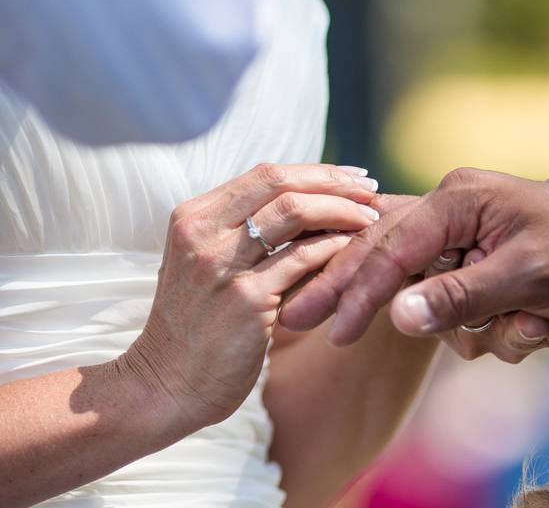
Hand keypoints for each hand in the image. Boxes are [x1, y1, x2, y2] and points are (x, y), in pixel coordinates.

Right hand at [118, 163, 379, 431]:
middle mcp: (202, 232)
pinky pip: (302, 259)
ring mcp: (222, 264)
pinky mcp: (246, 300)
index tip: (354, 178)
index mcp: (194, 217)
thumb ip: (243, 231)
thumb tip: (309, 201)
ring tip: (371, 219)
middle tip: (372, 191)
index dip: (318, 172)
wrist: (165, 387)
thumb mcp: (207, 264)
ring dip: (342, 211)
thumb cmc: (197, 327)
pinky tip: (356, 251)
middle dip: (336, 182)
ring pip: (294, 213)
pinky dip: (334, 248)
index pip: (266, 174)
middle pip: (281, 183)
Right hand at [278, 166, 548, 361]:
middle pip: (390, 263)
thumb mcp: (528, 277)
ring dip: (489, 331)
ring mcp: (474, 246)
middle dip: (362, 298)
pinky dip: (504, 330)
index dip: (358, 290)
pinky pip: (471, 314)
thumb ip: (460, 296)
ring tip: (546, 322)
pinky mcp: (488, 273)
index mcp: (463, 198)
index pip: (393, 247)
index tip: (328, 329)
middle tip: (298, 319)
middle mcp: (461, 215)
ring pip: (442, 305)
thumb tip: (397, 317)